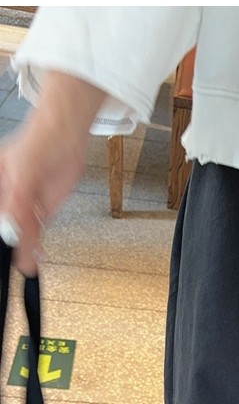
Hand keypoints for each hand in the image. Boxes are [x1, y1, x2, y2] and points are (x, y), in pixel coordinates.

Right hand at [0, 72, 105, 274]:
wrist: (66, 137)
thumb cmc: (38, 144)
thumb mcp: (23, 177)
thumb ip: (17, 207)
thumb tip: (11, 233)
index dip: (1, 235)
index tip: (4, 254)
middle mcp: (6, 197)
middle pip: (5, 228)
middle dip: (10, 245)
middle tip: (16, 263)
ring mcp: (24, 204)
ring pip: (21, 233)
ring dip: (24, 250)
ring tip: (27, 265)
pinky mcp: (41, 210)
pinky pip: (36, 232)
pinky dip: (36, 246)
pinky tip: (35, 257)